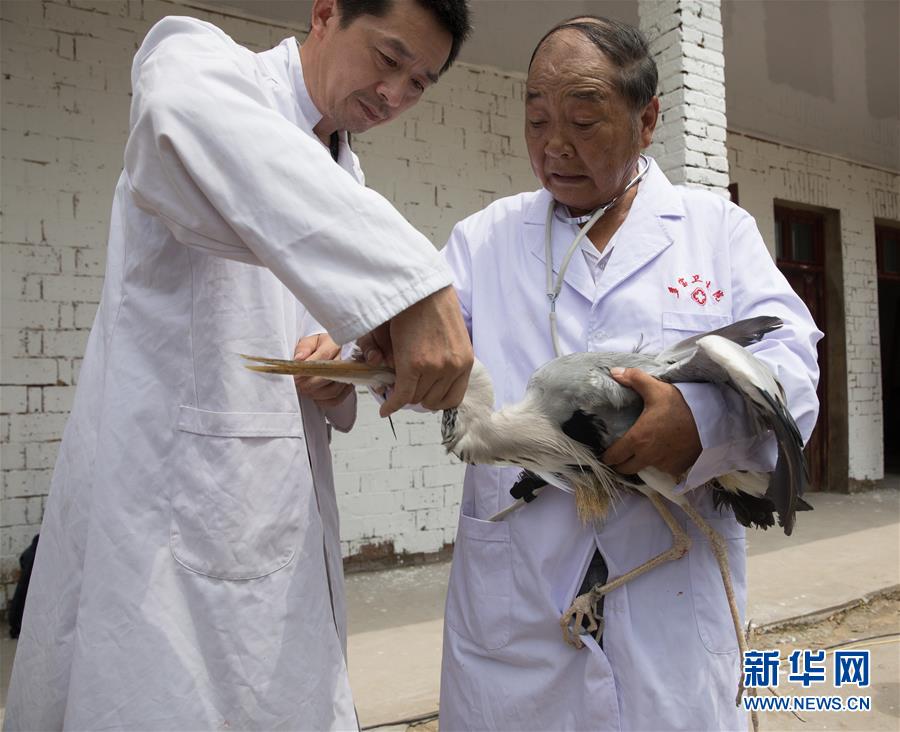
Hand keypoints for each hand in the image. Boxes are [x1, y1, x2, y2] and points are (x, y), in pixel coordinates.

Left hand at [293, 334, 353, 407]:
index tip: (296, 376)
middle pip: (329, 376)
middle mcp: (346, 359)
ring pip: (333, 390)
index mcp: (335, 344)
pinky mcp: (349, 387)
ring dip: (315, 393)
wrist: (332, 351)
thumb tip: (299, 358)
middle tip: (298, 385)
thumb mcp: (310, 341)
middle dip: (309, 384)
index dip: (308, 369)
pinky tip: (315, 396)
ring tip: (305, 389)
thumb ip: (304, 348)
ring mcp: (350, 375)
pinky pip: (337, 399)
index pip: (323, 356)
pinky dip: (324, 401)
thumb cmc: (320, 346)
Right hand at [365, 286, 472, 416]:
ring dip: (404, 392)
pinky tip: (386, 408)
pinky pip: (402, 395)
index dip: (436, 399)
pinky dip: (392, 404)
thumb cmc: (434, 306)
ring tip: (397, 379)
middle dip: (417, 395)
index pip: (453, 399)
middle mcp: (452, 368)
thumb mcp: (453, 337)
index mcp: (465, 362)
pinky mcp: (413, 365)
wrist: (420, 290)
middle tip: (407, 384)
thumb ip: (448, 360)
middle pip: (431, 400)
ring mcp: (434, 368)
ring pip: (415, 397)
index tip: (425, 395)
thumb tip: (433, 381)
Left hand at [601, 367, 701, 477]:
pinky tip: (663, 452)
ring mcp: (663, 465)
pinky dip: (661, 463)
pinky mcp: (677, 468)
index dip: (607, 456)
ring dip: (640, 463)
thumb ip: (634, 379)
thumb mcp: (656, 389)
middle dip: (619, 464)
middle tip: (619, 455)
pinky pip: (663, 469)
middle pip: (625, 469)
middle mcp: (647, 456)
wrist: (711, 420)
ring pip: (644, 469)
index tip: (605, 452)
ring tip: (641, 451)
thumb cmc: (680, 405)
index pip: (613, 457)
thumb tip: (614, 372)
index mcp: (637, 439)